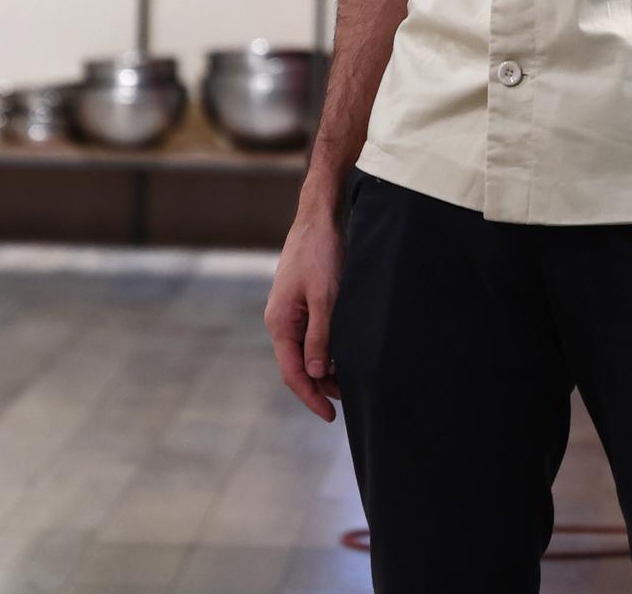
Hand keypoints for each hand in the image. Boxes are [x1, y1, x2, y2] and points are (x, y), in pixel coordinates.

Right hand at [264, 205, 343, 421]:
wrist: (319, 215)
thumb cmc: (321, 252)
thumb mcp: (325, 297)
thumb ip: (320, 336)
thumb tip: (317, 373)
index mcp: (280, 322)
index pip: (292, 372)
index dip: (311, 396)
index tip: (331, 416)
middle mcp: (281, 320)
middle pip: (298, 365)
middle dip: (321, 385)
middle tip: (349, 399)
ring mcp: (290, 310)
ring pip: (306, 350)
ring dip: (325, 367)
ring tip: (350, 380)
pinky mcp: (301, 300)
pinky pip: (311, 333)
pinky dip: (326, 348)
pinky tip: (344, 352)